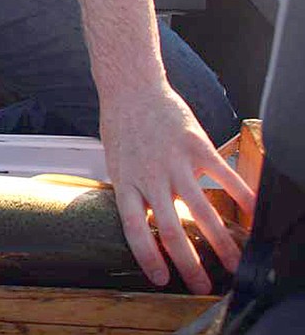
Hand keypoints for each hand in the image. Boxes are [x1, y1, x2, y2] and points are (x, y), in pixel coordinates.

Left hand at [100, 84, 254, 293]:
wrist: (132, 89)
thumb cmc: (123, 127)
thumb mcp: (118, 163)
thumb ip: (135, 191)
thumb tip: (153, 220)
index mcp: (126, 183)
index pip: (135, 230)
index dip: (149, 258)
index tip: (162, 279)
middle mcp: (150, 177)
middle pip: (172, 230)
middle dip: (190, 264)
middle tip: (204, 285)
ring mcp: (175, 162)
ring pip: (202, 210)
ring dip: (221, 242)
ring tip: (235, 262)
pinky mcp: (196, 146)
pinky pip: (224, 176)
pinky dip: (242, 196)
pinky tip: (255, 213)